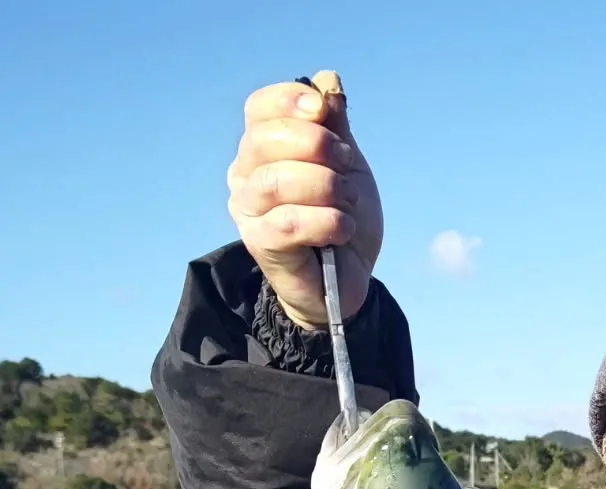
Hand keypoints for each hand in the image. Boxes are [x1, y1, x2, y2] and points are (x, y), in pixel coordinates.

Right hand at [226, 70, 382, 328]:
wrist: (350, 281)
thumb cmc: (343, 222)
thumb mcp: (348, 168)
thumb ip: (336, 127)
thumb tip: (328, 81)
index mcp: (262, 149)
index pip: (261, 108)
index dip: (291, 102)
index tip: (323, 110)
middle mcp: (246, 175)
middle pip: (267, 139)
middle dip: (319, 147)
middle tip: (348, 168)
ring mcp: (249, 211)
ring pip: (278, 180)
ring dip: (327, 188)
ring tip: (349, 204)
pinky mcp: (261, 244)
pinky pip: (289, 222)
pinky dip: (327, 221)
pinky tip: (343, 229)